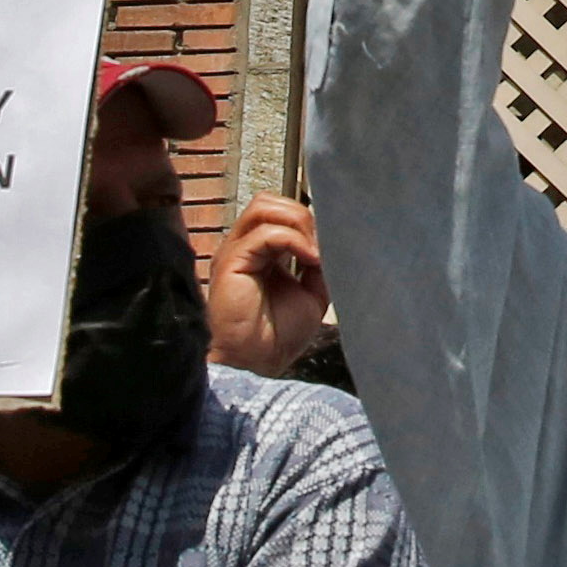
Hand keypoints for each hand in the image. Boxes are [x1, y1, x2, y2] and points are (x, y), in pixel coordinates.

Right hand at [206, 193, 332, 376]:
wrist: (257, 364)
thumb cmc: (277, 337)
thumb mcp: (312, 294)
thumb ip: (319, 265)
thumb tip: (333, 241)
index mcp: (261, 252)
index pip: (280, 211)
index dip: (309, 220)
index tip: (333, 242)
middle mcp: (244, 247)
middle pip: (269, 201)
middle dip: (302, 214)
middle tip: (322, 244)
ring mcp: (236, 251)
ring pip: (264, 207)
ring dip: (298, 222)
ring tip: (315, 251)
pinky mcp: (232, 261)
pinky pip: (265, 233)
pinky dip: (294, 240)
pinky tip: (311, 259)